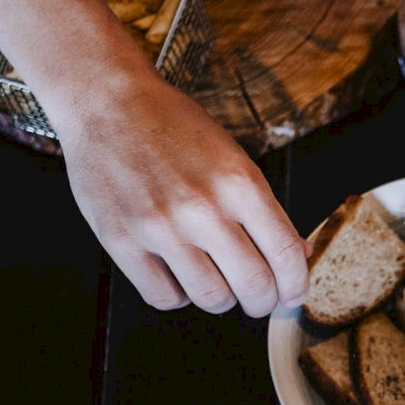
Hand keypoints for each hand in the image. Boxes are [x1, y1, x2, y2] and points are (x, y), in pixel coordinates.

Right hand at [51, 69, 307, 315]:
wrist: (107, 103)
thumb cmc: (172, 127)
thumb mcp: (232, 156)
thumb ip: (264, 209)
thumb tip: (297, 256)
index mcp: (239, 183)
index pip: (285, 254)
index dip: (295, 286)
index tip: (293, 294)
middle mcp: (202, 208)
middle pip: (254, 287)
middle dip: (263, 301)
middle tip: (257, 297)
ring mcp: (160, 228)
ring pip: (212, 299)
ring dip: (220, 297)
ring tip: (213, 277)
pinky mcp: (121, 241)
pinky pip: (164, 297)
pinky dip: (177, 294)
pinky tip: (176, 273)